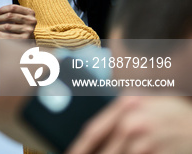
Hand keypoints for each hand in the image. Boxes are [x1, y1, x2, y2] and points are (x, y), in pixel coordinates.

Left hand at [0, 4, 35, 38]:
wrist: (31, 39)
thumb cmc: (22, 25)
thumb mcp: (22, 16)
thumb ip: (13, 12)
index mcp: (30, 12)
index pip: (13, 7)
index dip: (3, 9)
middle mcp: (31, 20)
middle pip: (10, 16)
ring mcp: (29, 30)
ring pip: (8, 26)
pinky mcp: (25, 38)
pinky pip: (9, 35)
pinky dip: (0, 34)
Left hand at [67, 95, 191, 153]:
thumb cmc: (173, 114)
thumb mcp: (145, 103)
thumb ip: (119, 115)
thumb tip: (92, 137)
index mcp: (125, 103)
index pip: (93, 131)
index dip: (79, 148)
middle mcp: (132, 120)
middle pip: (103, 151)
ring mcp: (145, 139)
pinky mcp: (156, 153)